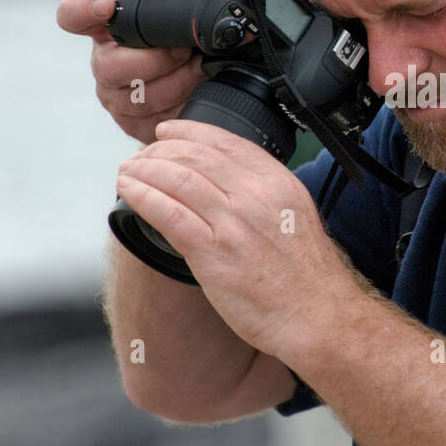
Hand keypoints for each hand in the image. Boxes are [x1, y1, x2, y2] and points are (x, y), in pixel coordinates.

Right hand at [56, 0, 207, 144]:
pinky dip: (180, 106)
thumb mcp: (173, 23)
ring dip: (177, 83)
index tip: (104, 5)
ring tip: (198, 70)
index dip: (84, 10)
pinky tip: (194, 93)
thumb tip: (179, 6)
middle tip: (185, 52)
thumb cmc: (179, 47)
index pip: (74, 16)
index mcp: (105, 30)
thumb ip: (165, 11)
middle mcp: (103, 64)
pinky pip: (153, 121)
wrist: (194, 84)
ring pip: (138, 98)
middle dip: (157, 60)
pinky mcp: (132, 124)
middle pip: (111, 67)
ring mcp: (114, 97)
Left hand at [114, 118, 358, 356]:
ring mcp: (234, 223)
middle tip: (141, 156)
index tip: (167, 132)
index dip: (188, 131)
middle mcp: (256, 195)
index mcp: (277, 182)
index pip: (225, 140)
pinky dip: (142, 196)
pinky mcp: (214, 252)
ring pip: (177, 179)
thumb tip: (228, 182)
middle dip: (160, 151)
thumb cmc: (306, 275)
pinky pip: (168, 213)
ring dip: (144, 170)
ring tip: (127, 172)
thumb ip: (264, 194)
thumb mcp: (295, 214)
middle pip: (196, 156)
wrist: (317, 315)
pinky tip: (128, 192)